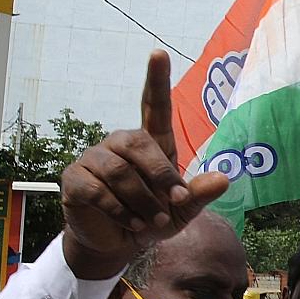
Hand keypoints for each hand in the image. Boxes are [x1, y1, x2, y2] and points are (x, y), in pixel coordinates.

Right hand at [60, 51, 228, 278]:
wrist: (118, 244)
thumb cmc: (153, 219)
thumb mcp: (182, 211)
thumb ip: (199, 195)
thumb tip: (225, 179)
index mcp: (150, 144)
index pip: (153, 106)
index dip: (156, 80)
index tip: (158, 53)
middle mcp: (120, 144)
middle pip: (140, 143)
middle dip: (160, 176)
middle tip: (173, 204)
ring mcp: (94, 158)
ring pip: (120, 171)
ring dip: (142, 201)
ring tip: (151, 222)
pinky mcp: (75, 178)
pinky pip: (98, 189)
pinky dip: (120, 211)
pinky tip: (131, 223)